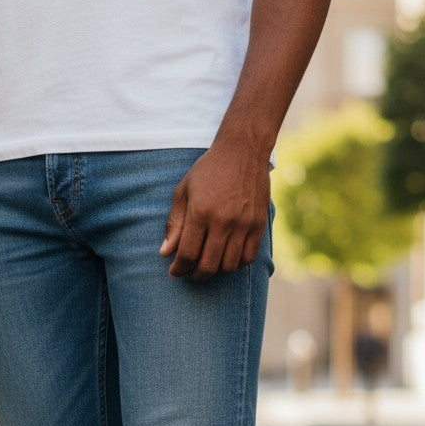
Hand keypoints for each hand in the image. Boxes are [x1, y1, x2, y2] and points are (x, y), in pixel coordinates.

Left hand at [160, 137, 270, 280]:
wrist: (243, 150)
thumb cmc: (208, 170)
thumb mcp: (184, 191)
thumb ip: (174, 223)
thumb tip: (165, 253)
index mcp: (200, 212)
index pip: (187, 254)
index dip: (179, 269)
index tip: (174, 272)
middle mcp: (223, 221)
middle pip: (208, 265)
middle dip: (194, 275)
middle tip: (189, 273)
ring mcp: (243, 224)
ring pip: (228, 266)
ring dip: (215, 272)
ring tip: (207, 266)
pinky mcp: (259, 224)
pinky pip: (248, 258)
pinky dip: (236, 265)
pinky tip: (226, 259)